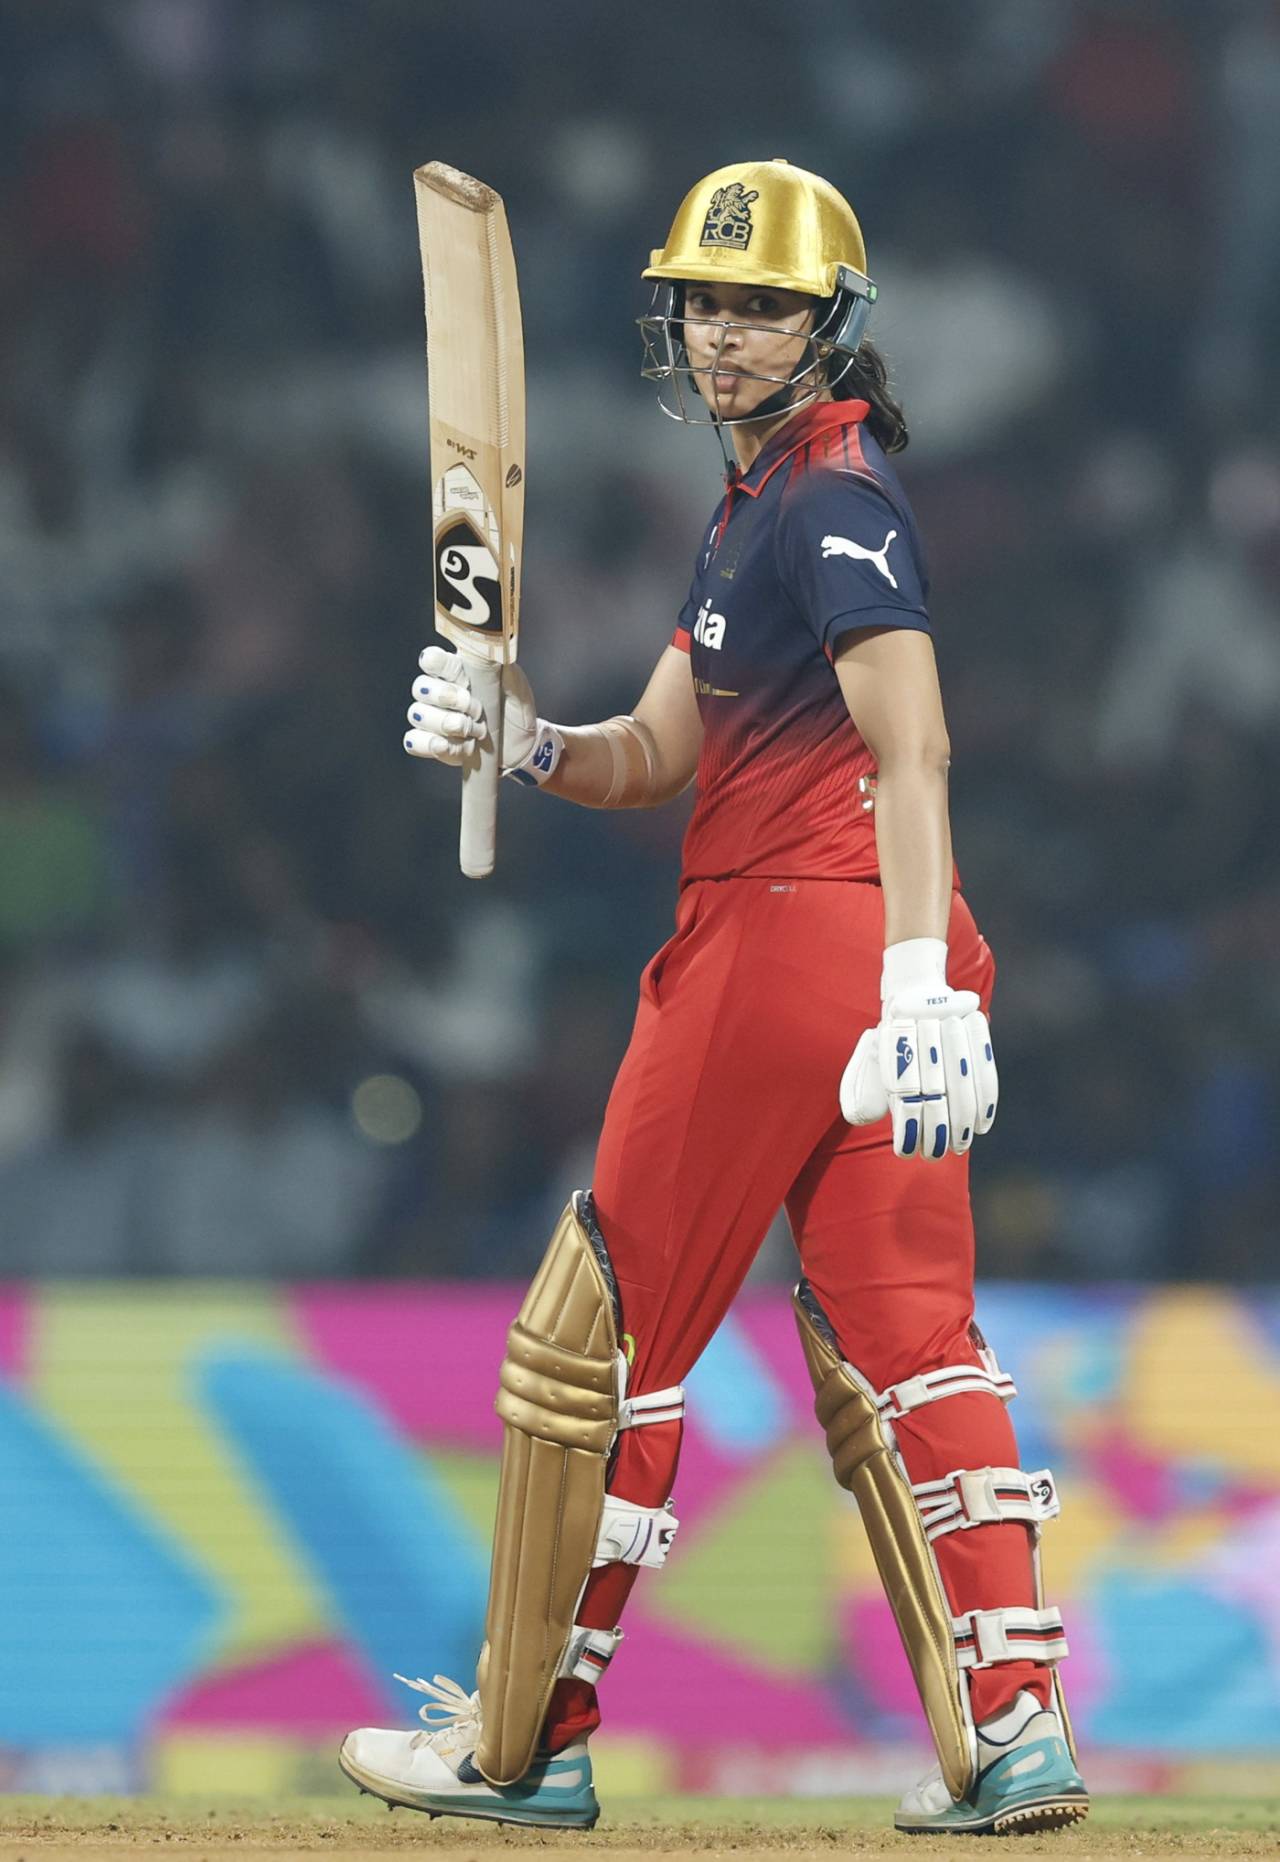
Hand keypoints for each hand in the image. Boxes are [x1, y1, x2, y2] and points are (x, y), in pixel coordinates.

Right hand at [404, 646, 558, 781]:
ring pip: (417, 714)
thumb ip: (507, 672)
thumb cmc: (514, 714)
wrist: (521, 749)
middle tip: (475, 709)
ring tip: (474, 732)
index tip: (455, 673)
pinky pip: (415, 741)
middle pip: (421, 686)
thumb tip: (499, 654)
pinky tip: (449, 746)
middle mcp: (440, 693)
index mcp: (458, 672)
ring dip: (445, 723)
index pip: (434, 660)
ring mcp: (433, 719)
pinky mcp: (432, 745)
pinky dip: (430, 744)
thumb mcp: (518, 691)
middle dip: (447, 697)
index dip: (436, 662)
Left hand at [839, 937, 997, 1159]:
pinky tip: (981, 1125)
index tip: (909, 1151)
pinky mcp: (973, 1028)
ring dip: (962, 1122)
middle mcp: (922, 1038)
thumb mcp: (872, 1059)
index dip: (909, 1128)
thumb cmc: (892, 1038)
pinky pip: (985, 1071)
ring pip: (961, 1085)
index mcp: (893, 1048)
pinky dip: (985, 1101)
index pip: (903, 1096)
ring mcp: (949, 1030)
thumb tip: (867, 1117)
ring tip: (960, 1145)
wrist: (914, 992)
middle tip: (938, 1154)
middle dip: (938, 1130)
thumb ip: (866, 1089)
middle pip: (935, 1093)